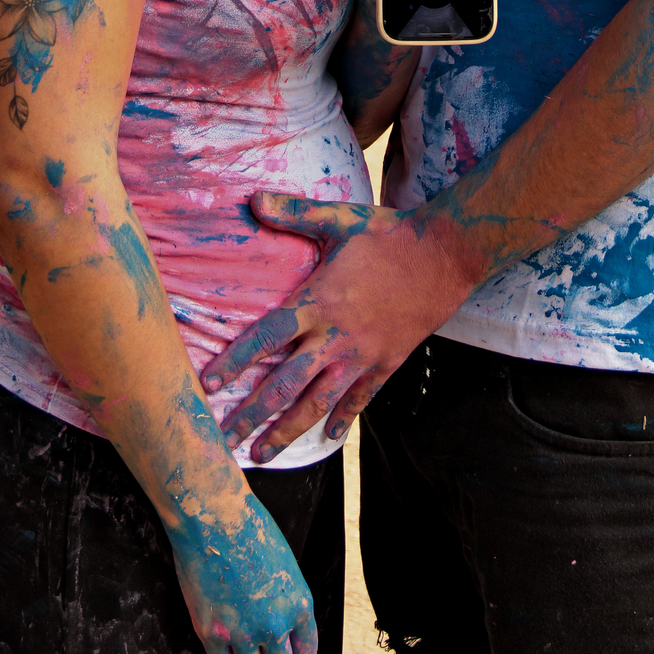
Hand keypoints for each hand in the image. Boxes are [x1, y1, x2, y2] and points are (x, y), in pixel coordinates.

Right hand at [168, 481, 318, 653]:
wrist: (215, 516)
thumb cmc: (249, 529)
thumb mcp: (285, 564)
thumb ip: (286, 599)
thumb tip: (283, 625)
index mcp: (298, 603)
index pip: (306, 653)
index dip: (294, 653)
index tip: (284, 649)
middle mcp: (275, 623)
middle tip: (261, 650)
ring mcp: (242, 631)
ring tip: (242, 652)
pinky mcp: (212, 632)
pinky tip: (223, 643)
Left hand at [201, 196, 470, 462]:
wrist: (446, 256)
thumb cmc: (389, 235)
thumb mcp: (339, 220)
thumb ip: (294, 213)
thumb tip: (253, 200)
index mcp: (318, 302)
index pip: (266, 337)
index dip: (235, 362)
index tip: (207, 384)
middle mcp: (335, 336)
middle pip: (284, 385)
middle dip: (252, 415)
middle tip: (223, 442)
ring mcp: (361, 355)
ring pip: (317, 403)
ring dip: (287, 430)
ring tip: (262, 454)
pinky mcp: (386, 362)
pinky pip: (360, 399)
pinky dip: (342, 420)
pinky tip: (328, 438)